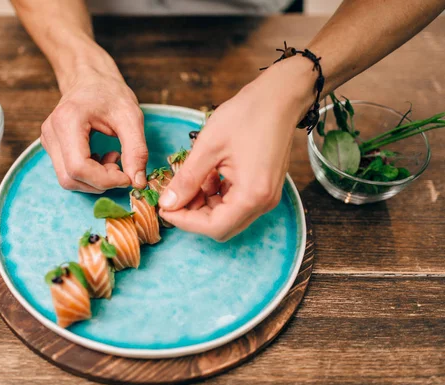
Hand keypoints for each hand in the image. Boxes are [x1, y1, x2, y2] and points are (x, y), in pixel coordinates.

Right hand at [41, 65, 147, 192]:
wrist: (90, 77)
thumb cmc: (110, 92)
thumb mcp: (131, 117)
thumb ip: (136, 151)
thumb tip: (138, 183)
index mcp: (67, 121)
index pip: (79, 168)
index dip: (105, 180)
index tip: (127, 176)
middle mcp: (51, 133)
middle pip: (70, 179)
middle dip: (100, 182)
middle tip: (120, 165)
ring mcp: (48, 141)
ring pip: (68, 180)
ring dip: (95, 179)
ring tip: (113, 158)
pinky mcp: (52, 148)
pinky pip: (68, 173)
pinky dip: (89, 175)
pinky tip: (102, 158)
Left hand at [158, 57, 315, 240]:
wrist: (279, 97)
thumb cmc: (246, 116)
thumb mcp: (208, 147)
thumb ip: (187, 179)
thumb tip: (168, 203)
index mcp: (252, 195)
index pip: (214, 227)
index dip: (185, 221)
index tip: (164, 208)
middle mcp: (263, 202)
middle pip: (221, 226)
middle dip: (193, 215)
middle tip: (173, 196)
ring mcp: (266, 196)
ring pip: (227, 216)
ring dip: (204, 205)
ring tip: (189, 181)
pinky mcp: (264, 188)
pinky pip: (236, 203)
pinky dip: (217, 195)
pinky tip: (207, 176)